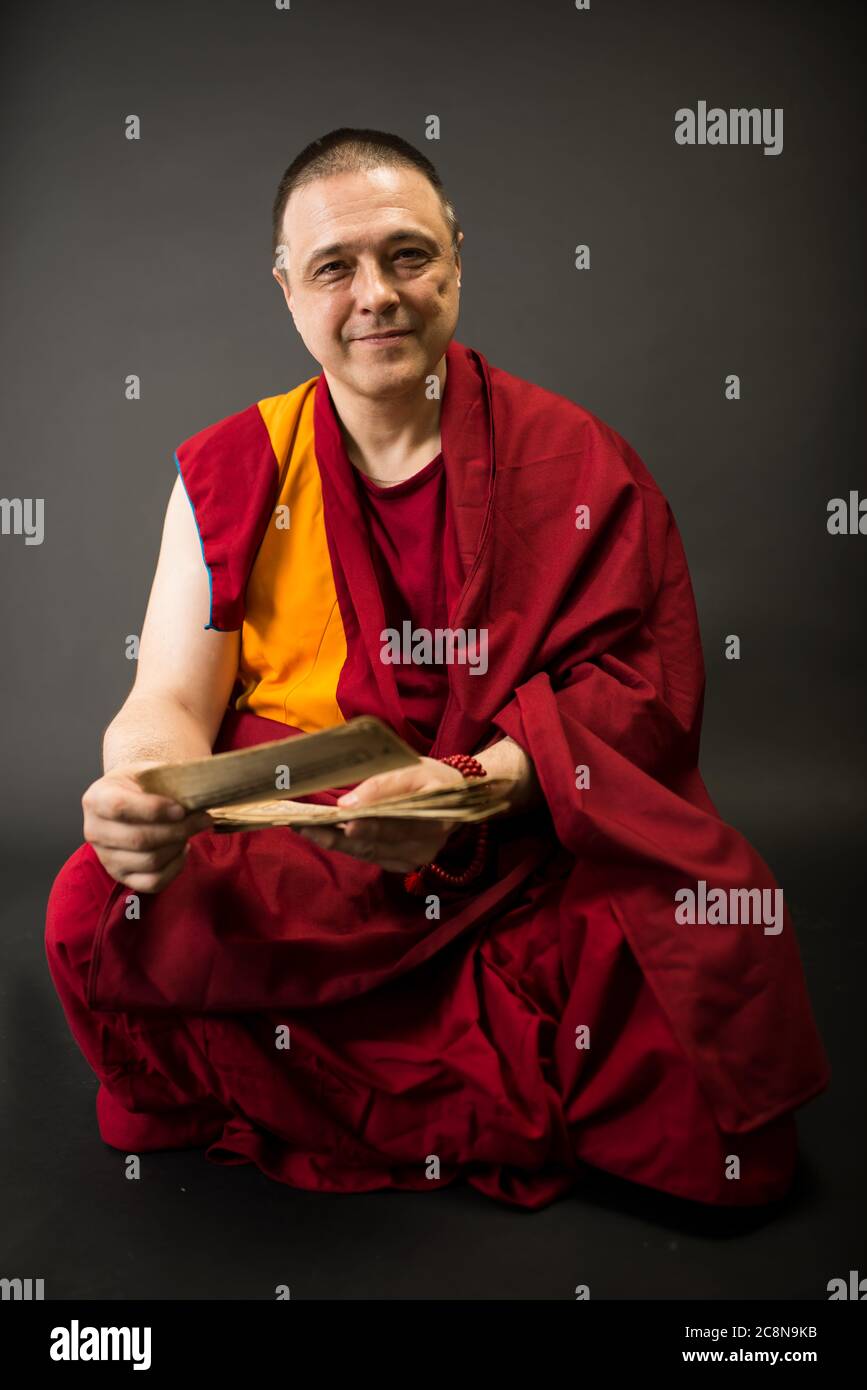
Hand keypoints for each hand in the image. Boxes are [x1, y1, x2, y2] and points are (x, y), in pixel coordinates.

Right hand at [82, 761, 213, 892]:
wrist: (129, 798)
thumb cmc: (141, 784)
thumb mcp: (149, 772)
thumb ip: (169, 780)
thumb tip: (200, 795)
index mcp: (96, 799)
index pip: (120, 807)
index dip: (154, 809)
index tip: (181, 809)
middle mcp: (94, 831)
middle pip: (139, 839)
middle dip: (178, 830)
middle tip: (202, 819)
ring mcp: (106, 857)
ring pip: (149, 861)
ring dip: (178, 846)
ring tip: (190, 831)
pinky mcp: (121, 876)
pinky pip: (153, 882)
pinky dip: (175, 867)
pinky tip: (182, 849)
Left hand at [297, 757, 465, 872]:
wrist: (454, 799)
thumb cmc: (431, 778)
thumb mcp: (413, 769)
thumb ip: (383, 785)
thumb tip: (348, 803)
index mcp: (436, 817)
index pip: (398, 823)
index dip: (369, 823)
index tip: (341, 818)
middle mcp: (427, 845)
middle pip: (376, 843)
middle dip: (338, 835)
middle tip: (305, 827)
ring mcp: (416, 859)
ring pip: (369, 853)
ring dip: (336, 842)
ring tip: (306, 829)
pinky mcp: (404, 865)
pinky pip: (371, 856)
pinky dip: (348, 846)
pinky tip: (325, 835)